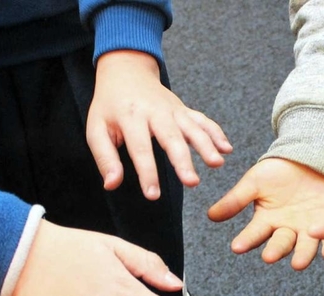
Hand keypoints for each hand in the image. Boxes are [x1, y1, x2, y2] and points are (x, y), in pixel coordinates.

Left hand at [86, 50, 231, 196]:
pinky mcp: (184, 110)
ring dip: (206, 145)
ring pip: (192, 128)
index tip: (153, 195)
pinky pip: (203, 120)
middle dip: (183, 161)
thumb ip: (105, 158)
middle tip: (192, 182)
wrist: (126, 71)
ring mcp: (173, 110)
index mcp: (130, 117)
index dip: (147, 173)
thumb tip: (111, 185)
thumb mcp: (97, 129)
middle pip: (171, 138)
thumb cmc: (109, 105)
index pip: (140, 149)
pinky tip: (227, 149)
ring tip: (217, 163)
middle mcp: (155, 112)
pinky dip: (216, 133)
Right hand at [208, 158, 323, 269]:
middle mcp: (287, 230)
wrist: (308, 157)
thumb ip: (235, 200)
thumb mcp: (254, 182)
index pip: (254, 234)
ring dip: (302, 255)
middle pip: (280, 244)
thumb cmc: (278, 171)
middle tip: (268, 257)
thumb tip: (210, 216)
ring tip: (298, 263)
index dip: (246, 240)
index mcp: (267, 222)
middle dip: (274, 250)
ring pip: (305, 246)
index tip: (236, 247)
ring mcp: (309, 229)